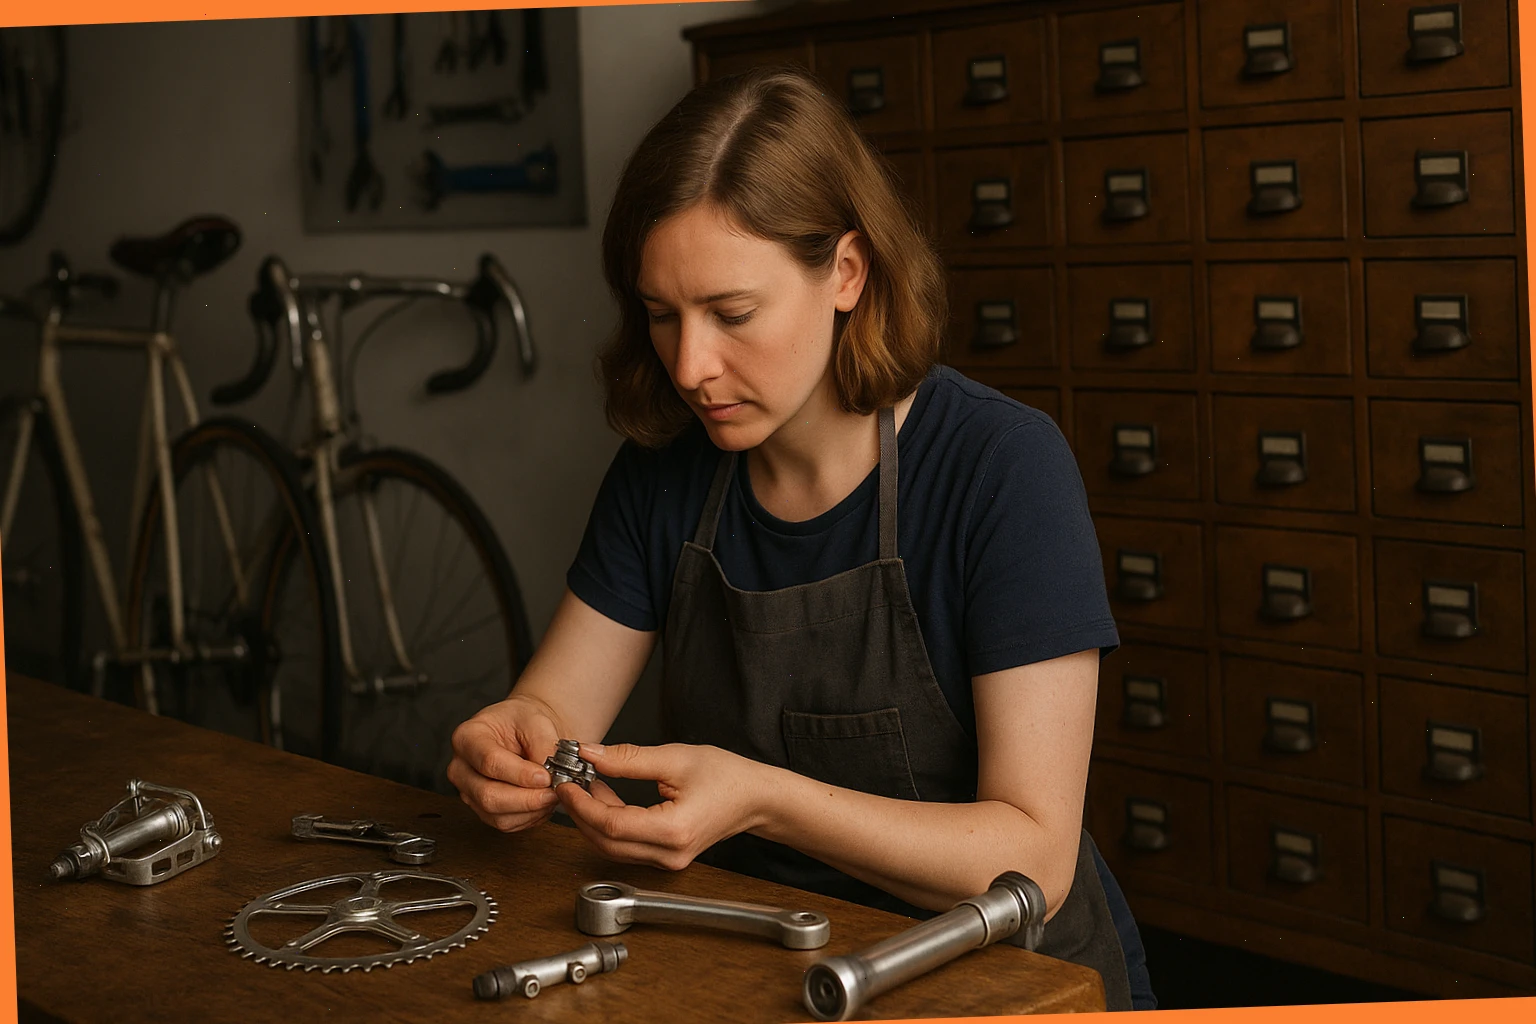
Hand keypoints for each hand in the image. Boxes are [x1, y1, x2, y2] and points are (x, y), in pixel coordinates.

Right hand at [447, 694, 563, 831]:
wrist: (523, 730)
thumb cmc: (523, 721)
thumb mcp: (536, 721)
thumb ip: (543, 745)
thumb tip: (550, 774)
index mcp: (467, 737)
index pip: (489, 762)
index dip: (520, 774)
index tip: (546, 776)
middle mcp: (461, 767)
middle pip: (488, 795)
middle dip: (527, 799)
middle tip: (554, 791)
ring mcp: (468, 791)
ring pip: (497, 816)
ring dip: (530, 811)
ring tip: (551, 795)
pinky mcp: (481, 808)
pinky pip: (505, 823)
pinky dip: (529, 817)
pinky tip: (542, 802)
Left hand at [556, 742, 768, 870]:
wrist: (756, 798)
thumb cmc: (727, 777)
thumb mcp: (675, 758)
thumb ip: (628, 759)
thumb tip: (591, 754)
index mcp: (673, 830)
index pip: (612, 824)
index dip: (582, 805)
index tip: (567, 783)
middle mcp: (669, 854)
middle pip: (606, 842)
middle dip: (581, 812)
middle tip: (569, 782)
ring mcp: (668, 861)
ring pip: (613, 847)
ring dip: (593, 818)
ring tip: (587, 786)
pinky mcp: (666, 858)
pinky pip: (627, 846)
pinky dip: (609, 825)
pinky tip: (606, 799)